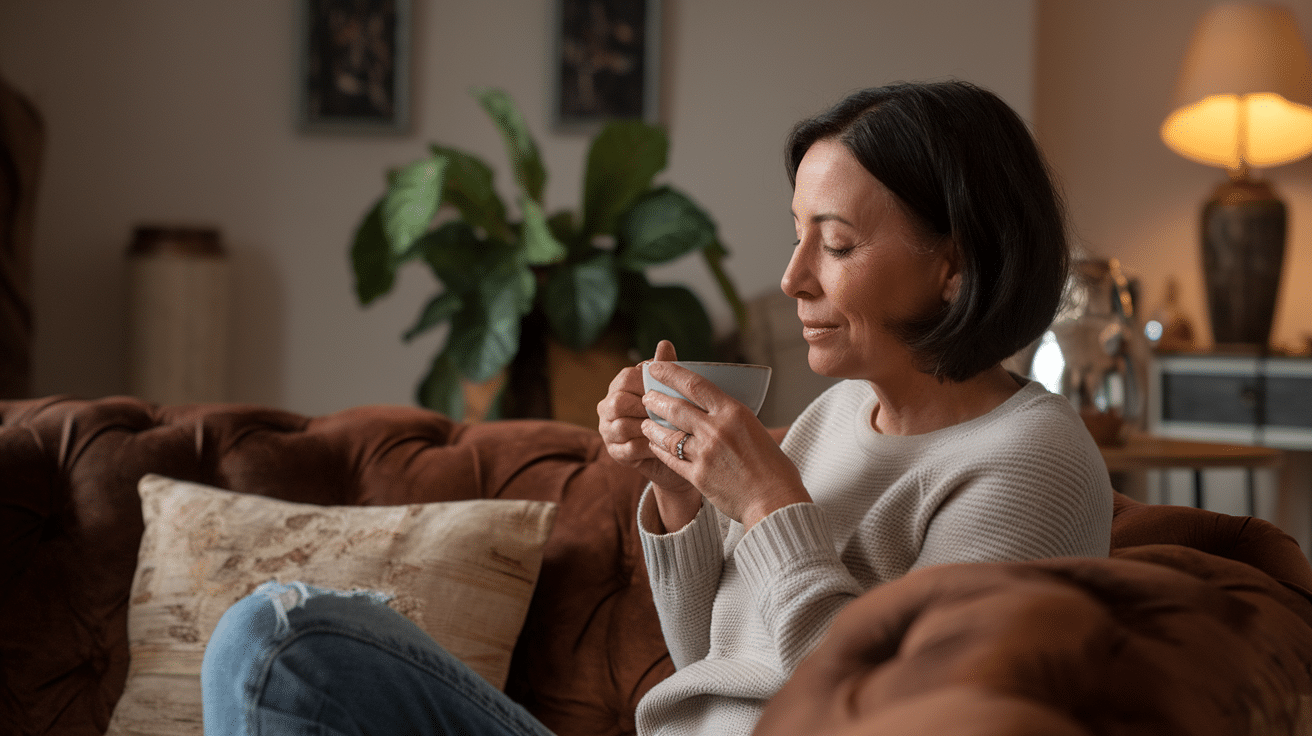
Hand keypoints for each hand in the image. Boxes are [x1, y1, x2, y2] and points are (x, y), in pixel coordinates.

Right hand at [597, 341, 701, 530]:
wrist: (676, 453)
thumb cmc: (672, 415)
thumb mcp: (672, 391)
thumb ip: (665, 368)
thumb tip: (664, 343)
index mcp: (620, 386)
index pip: (626, 378)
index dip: (648, 384)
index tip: (669, 392)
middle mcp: (607, 407)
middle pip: (618, 402)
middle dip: (645, 409)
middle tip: (670, 415)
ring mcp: (608, 431)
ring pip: (621, 426)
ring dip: (648, 429)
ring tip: (669, 430)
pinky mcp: (615, 453)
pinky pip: (629, 449)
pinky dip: (649, 446)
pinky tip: (665, 446)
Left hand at [640, 351, 809, 529]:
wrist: (775, 501)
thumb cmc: (772, 466)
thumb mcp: (755, 429)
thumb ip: (731, 418)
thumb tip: (712, 409)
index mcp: (734, 412)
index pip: (694, 384)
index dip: (671, 373)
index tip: (656, 366)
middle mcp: (716, 429)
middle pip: (675, 407)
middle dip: (655, 399)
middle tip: (647, 396)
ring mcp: (705, 453)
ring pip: (667, 434)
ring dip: (652, 427)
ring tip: (645, 423)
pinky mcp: (697, 476)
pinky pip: (670, 458)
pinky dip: (659, 450)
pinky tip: (654, 446)